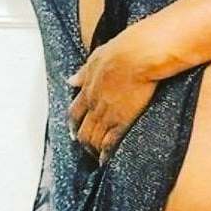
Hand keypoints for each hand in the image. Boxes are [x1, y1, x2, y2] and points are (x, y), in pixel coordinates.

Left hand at [66, 29, 158, 165]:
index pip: (75, 112)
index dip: (74, 124)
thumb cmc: (123, 50)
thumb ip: (84, 72)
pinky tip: (107, 160)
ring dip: (94, 149)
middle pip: (82, 130)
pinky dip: (106, 154)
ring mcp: (107, 114)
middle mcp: (94, 103)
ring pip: (93, 139)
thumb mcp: (98, 56)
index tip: (74, 130)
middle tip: (87, 148)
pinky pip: (109, 143)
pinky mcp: (122, 121)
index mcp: (88, 87)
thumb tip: (71, 81)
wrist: (138, 55)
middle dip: (84, 141)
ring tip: (98, 156)